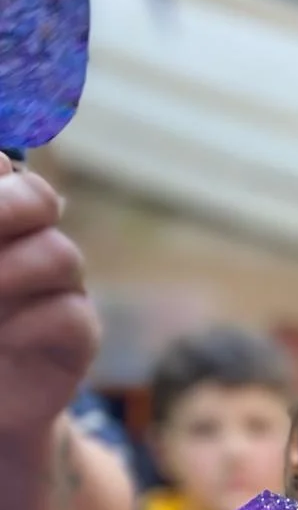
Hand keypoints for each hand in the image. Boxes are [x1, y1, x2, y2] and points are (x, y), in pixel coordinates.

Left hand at [0, 152, 99, 440]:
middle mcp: (27, 248)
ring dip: (13, 269)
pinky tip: (2, 337)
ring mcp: (57, 293)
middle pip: (38, 198)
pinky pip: (72, 317)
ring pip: (61, 256)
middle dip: (5, 205)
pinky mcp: (77, 342)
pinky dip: (33, 323)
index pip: (0, 168)